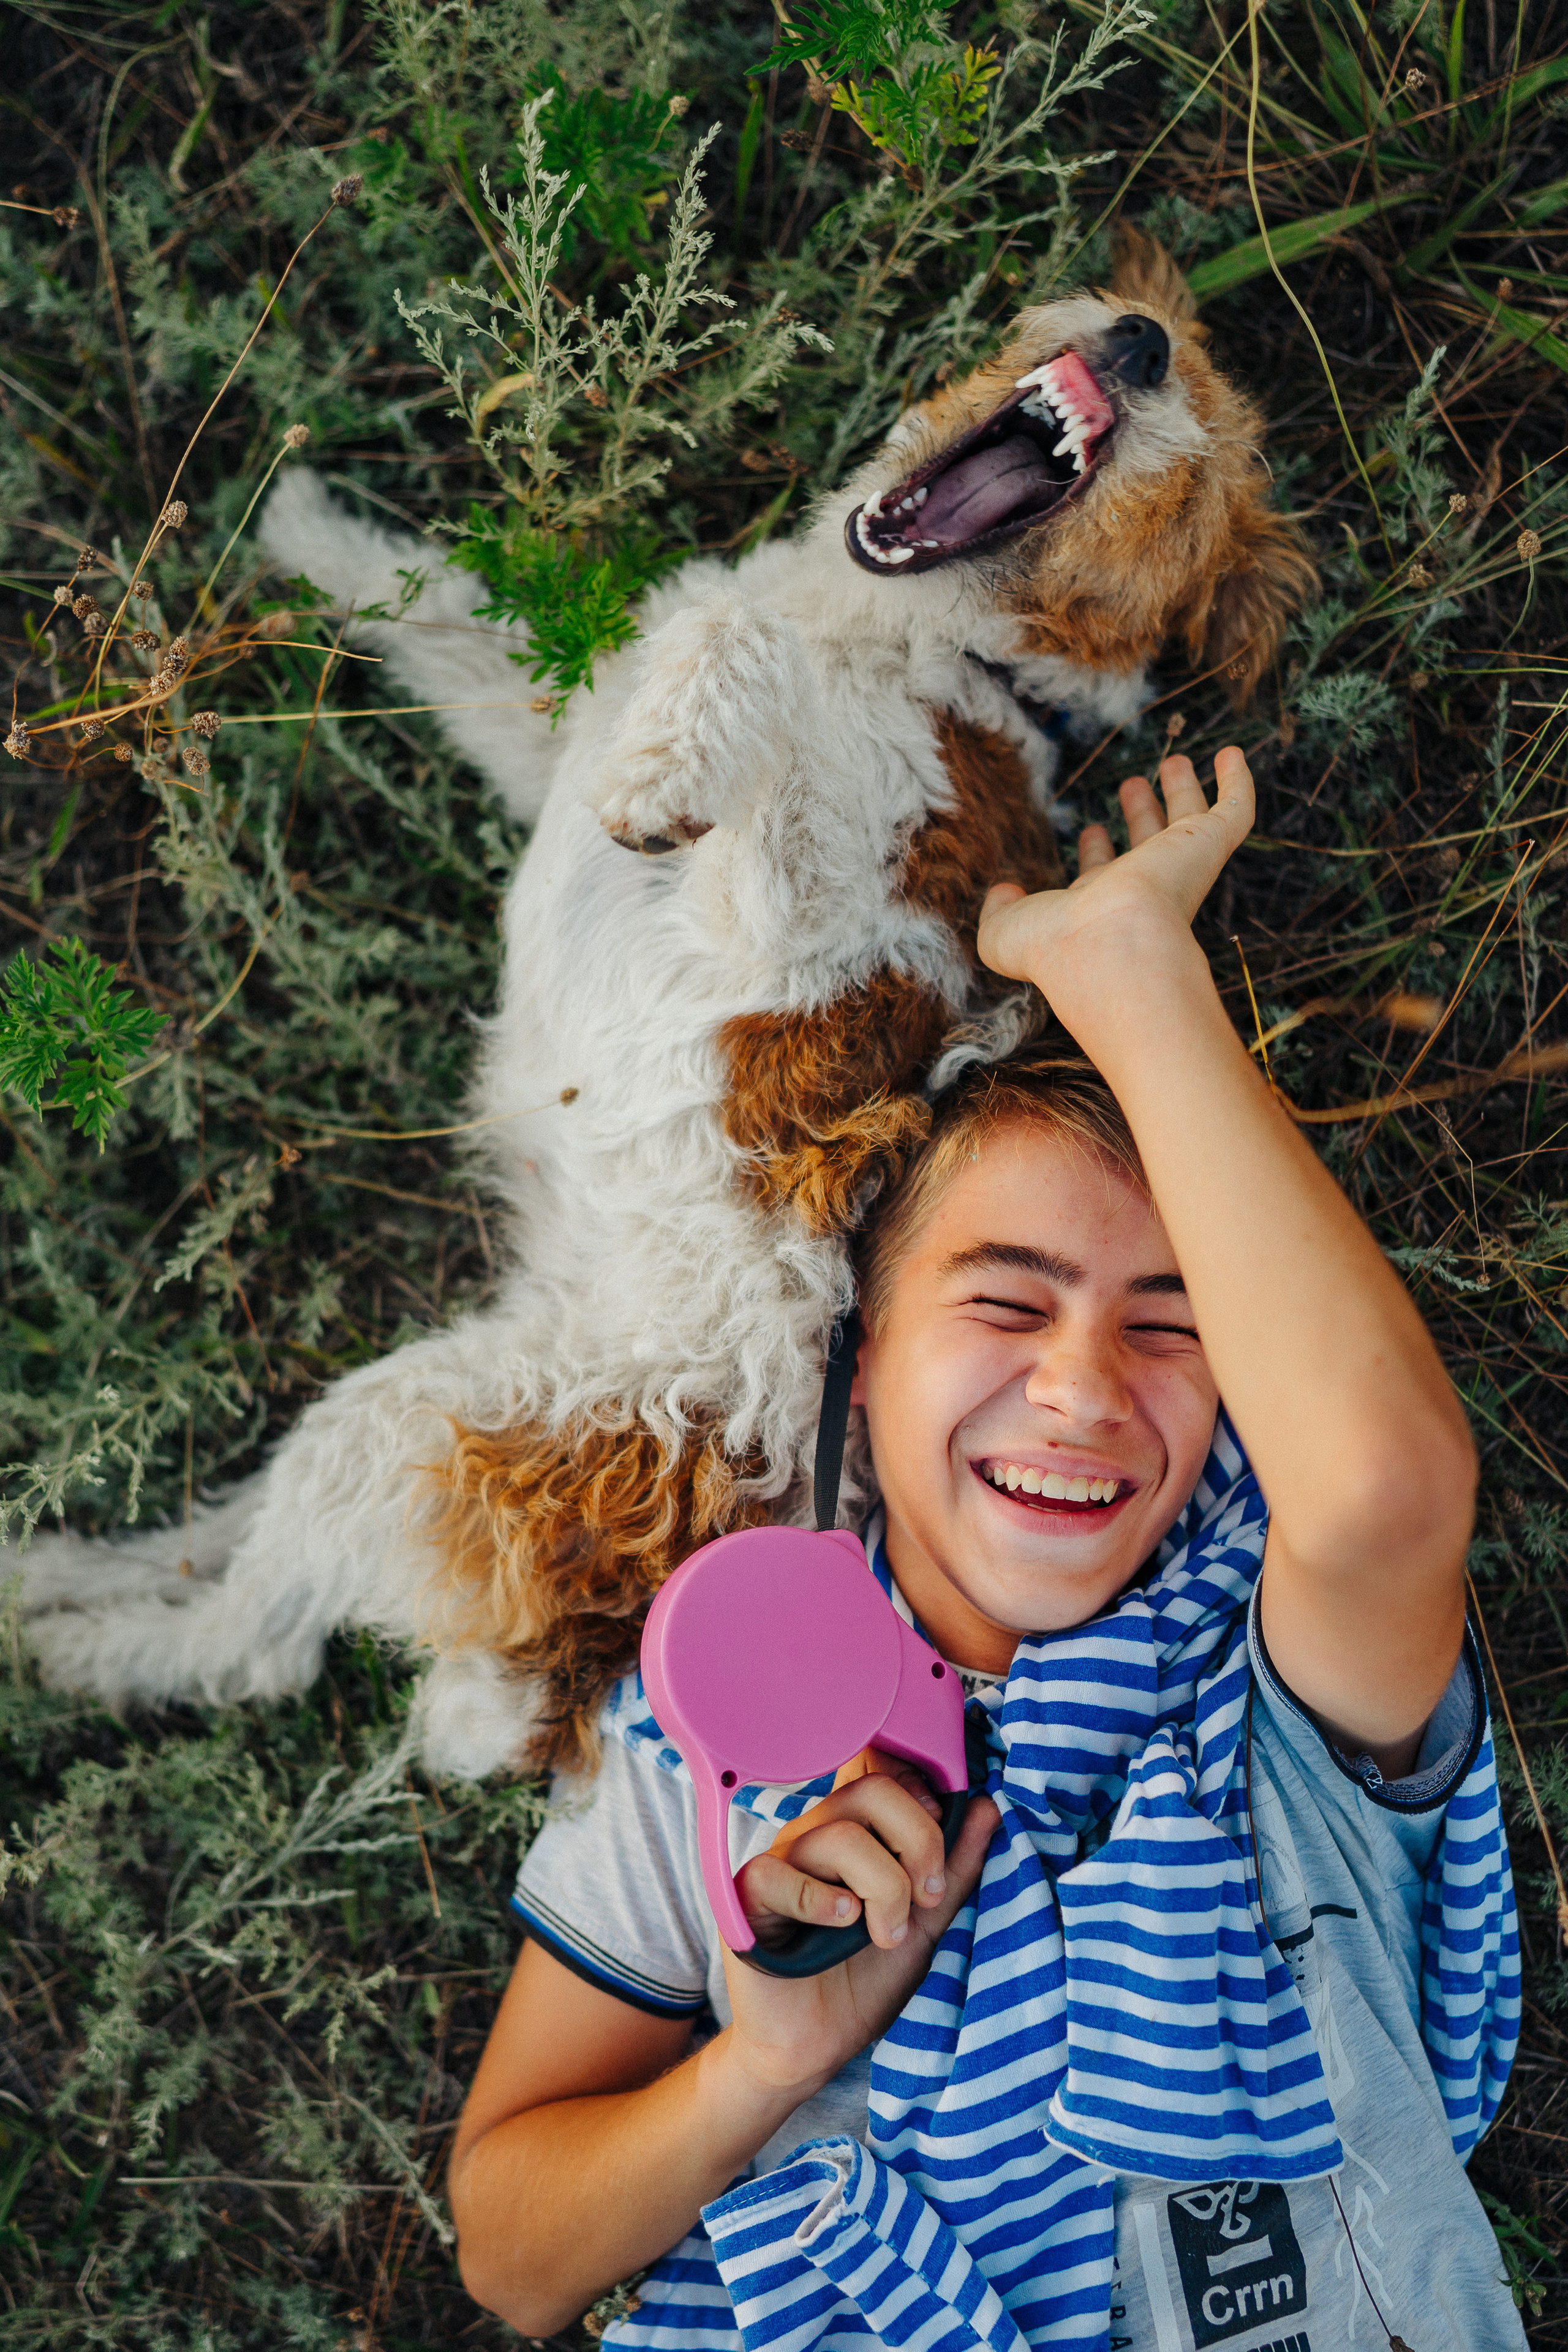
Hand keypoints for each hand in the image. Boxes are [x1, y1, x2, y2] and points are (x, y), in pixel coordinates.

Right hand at [713, 1772, 998, 2106]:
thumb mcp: (927, 1923)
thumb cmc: (866, 1979)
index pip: (884, 1769)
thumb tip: (989, 1807)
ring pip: (838, 1836)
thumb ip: (954, 1868)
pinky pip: (779, 1874)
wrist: (817, 2045)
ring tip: (886, 1934)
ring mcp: (780, 1860)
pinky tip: (842, 1923)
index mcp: (856, 1829)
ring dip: (882, 1888)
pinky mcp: (747, 1896)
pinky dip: (821, 1900)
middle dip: (918, 1843)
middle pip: (871, 1792)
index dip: (920, 1791)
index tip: (942, 1841)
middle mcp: (816, 1833)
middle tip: (928, 1900)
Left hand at [976, 748, 1253, 1008]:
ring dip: (1182, 792)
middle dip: (1141, 817)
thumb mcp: (1003, 931)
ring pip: (1190, 824)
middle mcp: (1143, 889)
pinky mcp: (1207, 846)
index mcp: (1099, 908)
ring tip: (1174, 761)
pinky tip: (1232, 753)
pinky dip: (1236, 782)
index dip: (1098, 854)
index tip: (1091, 831)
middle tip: (1132, 785)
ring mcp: (1179, 868)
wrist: (1107, 947)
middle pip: (1148, 846)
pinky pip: (1234, 810)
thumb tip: (1004, 891)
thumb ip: (999, 910)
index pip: (1104, 877)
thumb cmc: (1054, 946)